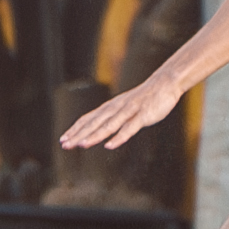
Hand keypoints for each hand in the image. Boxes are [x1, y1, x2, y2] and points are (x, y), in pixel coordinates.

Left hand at [60, 70, 182, 152]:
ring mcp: (130, 111)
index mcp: (110, 107)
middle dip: (79, 134)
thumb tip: (100, 129)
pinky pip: (130, 127)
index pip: (88, 119)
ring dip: (95, 135)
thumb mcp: (126, 107)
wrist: (165, 83)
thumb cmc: (145, 98)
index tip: (63, 140)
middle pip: (94, 123)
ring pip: (109, 125)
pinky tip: (110, 145)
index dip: (75, 130)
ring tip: (82, 145)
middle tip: (65, 145)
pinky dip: (119, 136)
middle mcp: (116, 108)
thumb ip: (114, 118)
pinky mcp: (143, 115)